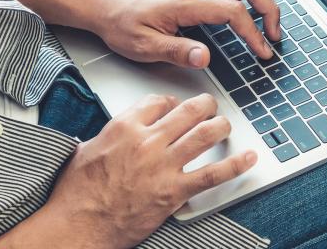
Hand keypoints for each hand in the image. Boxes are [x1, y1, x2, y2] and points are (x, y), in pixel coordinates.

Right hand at [45, 93, 256, 248]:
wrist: (77, 225)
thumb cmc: (77, 191)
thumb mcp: (88, 148)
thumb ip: (113, 133)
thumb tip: (124, 129)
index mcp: (125, 126)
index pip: (160, 100)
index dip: (172, 102)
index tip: (176, 107)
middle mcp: (148, 141)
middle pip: (189, 110)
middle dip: (205, 105)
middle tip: (210, 107)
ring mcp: (164, 166)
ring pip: (206, 134)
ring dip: (221, 126)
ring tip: (225, 126)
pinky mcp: (174, 192)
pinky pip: (214, 174)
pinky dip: (236, 165)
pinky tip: (249, 158)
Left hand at [90, 0, 280, 68]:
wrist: (103, 2)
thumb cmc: (120, 23)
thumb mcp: (142, 46)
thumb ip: (176, 52)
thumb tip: (205, 58)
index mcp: (184, 3)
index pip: (232, 11)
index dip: (253, 33)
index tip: (262, 52)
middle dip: (269, 7)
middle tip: (274, 34)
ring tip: (269, 17)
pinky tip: (249, 0)